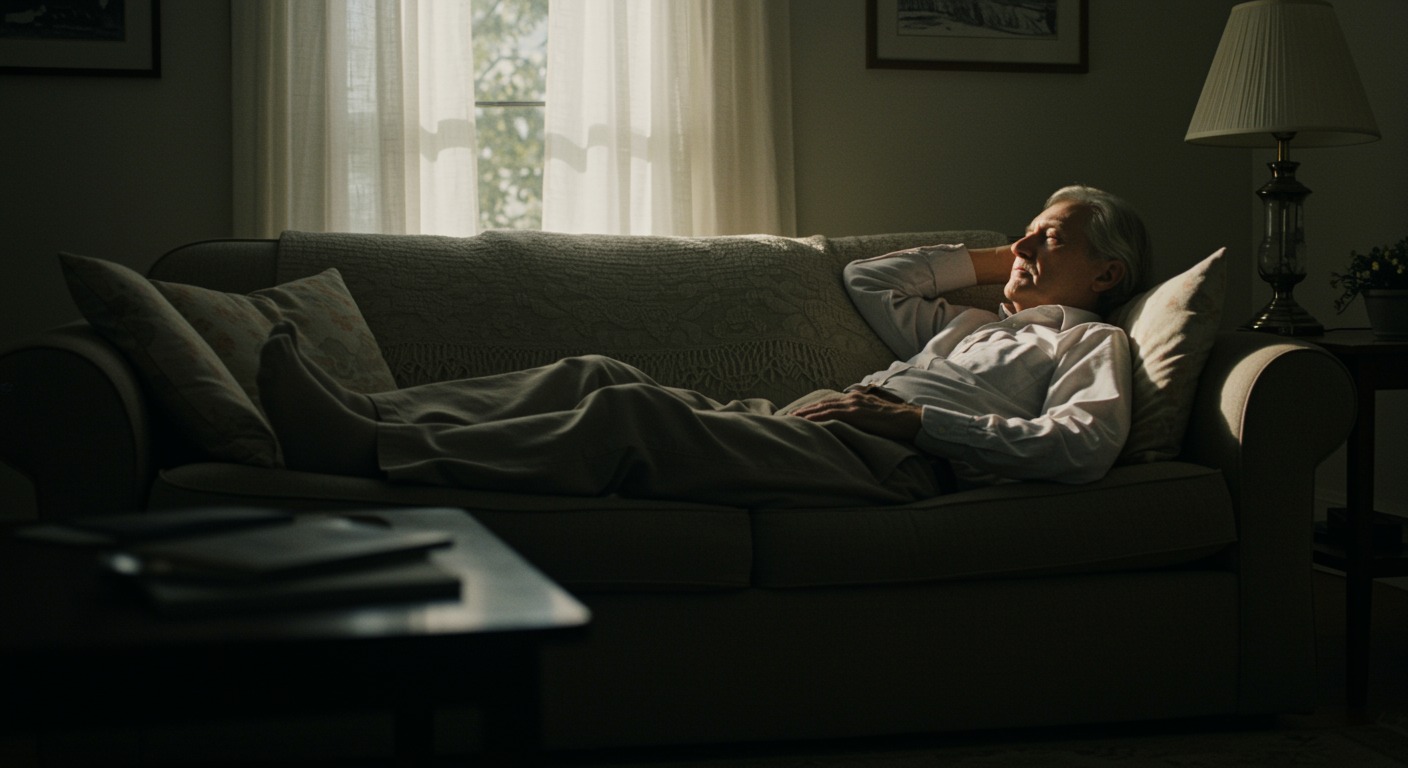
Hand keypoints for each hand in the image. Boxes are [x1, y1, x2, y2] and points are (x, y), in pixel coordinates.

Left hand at [790, 390, 922, 440]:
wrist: (909, 420)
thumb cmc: (894, 421)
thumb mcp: (874, 415)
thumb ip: (861, 416)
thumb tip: (850, 424)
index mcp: (856, 399)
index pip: (830, 402)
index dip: (814, 407)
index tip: (800, 413)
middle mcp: (852, 398)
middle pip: (823, 403)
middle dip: (805, 409)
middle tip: (789, 415)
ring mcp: (854, 405)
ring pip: (824, 407)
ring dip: (807, 413)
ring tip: (792, 418)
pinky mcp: (857, 414)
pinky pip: (833, 414)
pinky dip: (818, 417)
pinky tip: (807, 421)